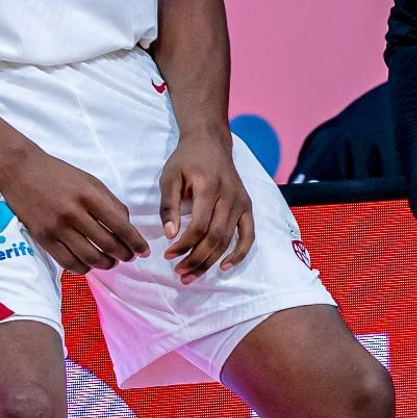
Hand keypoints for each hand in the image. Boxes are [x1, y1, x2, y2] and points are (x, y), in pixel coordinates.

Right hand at [0, 146, 147, 273]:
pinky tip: (90, 264)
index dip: (135, 242)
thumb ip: (110, 203)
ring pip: (89, 257)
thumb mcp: (90, 181)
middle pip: (107, 244)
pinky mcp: (43, 238)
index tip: (143, 251)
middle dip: (123, 255)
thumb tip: (127, 227)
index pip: (120, 225)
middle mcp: (73, 212)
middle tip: (128, 257)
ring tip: (111, 262)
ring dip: (106, 264)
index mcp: (89, 195)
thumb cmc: (59, 174)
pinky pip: (68, 262)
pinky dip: (84, 268)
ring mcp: (57, 227)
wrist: (20, 170)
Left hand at [161, 134, 254, 280]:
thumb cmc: (186, 160)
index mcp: (208, 187)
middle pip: (215, 237)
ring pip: (228, 240)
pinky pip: (248, 235)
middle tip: (179, 274)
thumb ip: (169, 206)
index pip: (199, 225)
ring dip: (210, 261)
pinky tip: (224, 267)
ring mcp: (241, 202)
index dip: (184, 245)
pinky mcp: (247, 206)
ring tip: (191, 275)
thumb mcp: (169, 177)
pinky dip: (239, 254)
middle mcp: (229, 196)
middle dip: (196, 259)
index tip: (168, 255)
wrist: (210, 142)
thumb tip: (170, 235)